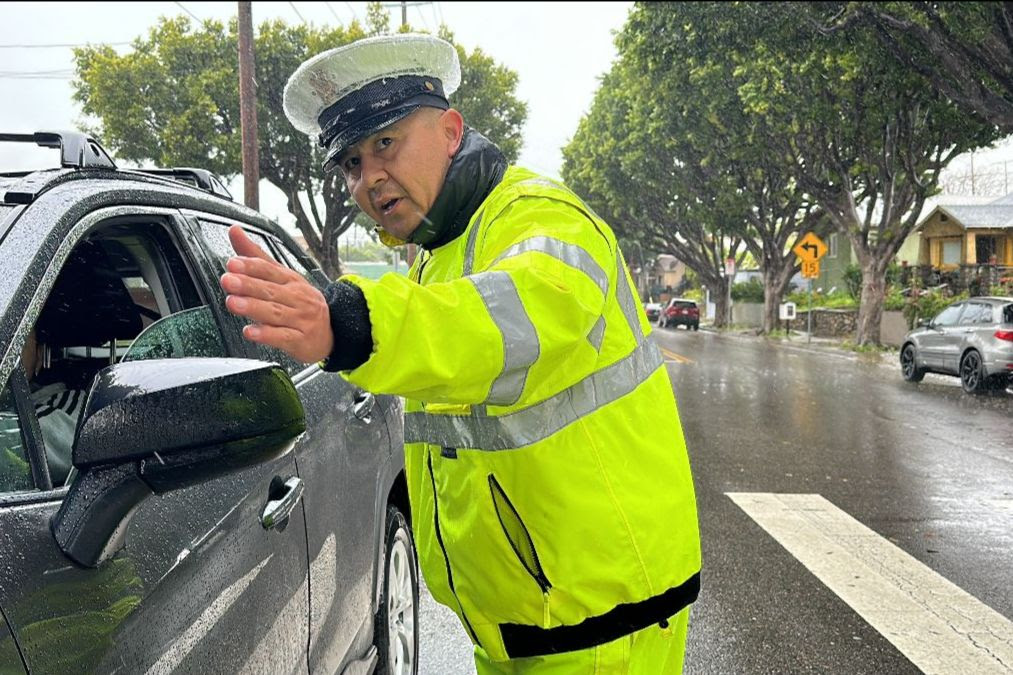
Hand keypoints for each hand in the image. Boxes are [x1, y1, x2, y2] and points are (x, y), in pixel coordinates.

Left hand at [220, 225, 333, 362]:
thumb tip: (234, 230)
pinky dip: (266, 334)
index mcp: (291, 280)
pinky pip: (282, 337)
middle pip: (271, 290)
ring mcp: (301, 320)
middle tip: (228, 280)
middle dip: (248, 285)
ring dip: (253, 307)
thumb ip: (256, 257)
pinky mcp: (300, 340)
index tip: (233, 263)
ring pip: (275, 312)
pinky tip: (250, 331)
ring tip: (233, 303)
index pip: (270, 270)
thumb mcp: (282, 278)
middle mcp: (298, 298)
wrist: (331, 333)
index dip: (252, 266)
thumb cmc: (300, 304)